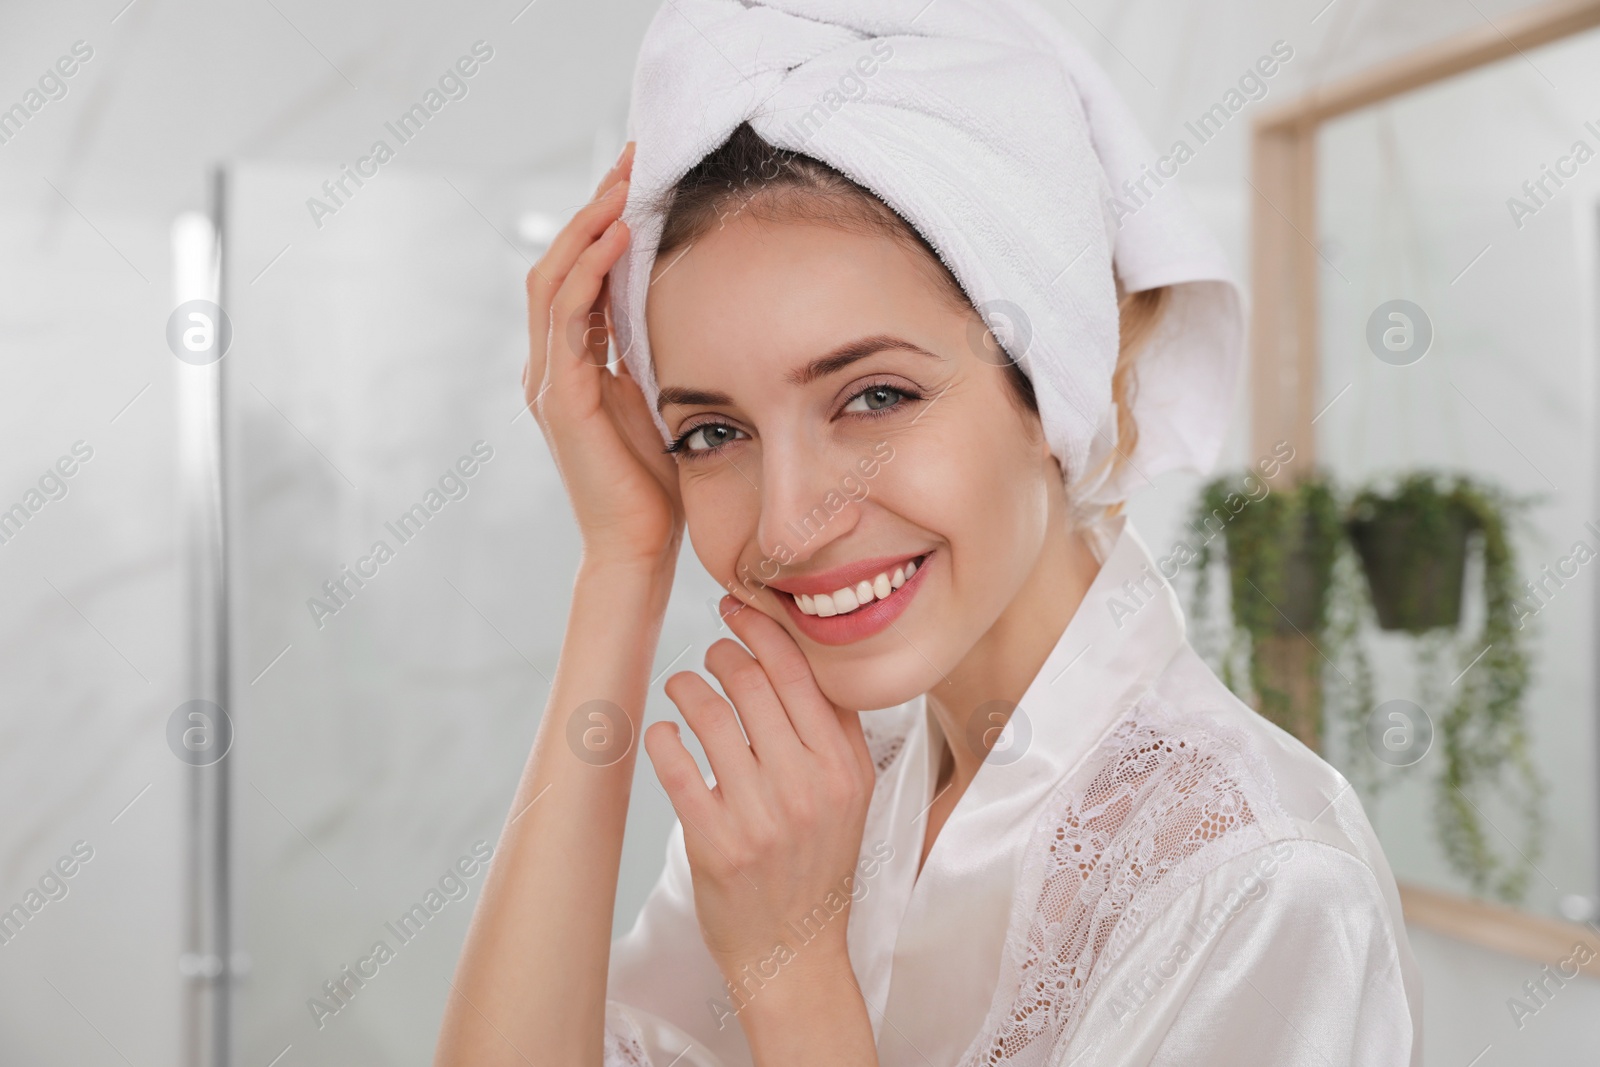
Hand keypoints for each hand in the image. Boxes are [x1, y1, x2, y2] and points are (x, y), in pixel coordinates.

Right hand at [523, 142, 682, 567]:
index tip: (638, 179)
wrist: (637, 547)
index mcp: (570, 366)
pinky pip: (568, 319)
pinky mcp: (561, 400)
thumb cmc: (655, 483)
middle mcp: (549, 367)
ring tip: (625, 184)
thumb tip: (682, 304)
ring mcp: (549, 382)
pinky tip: (619, 239)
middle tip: (634, 159)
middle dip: (593, 208)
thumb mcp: (656, 399)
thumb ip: (651, 354)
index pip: (576, 276)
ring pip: (554, 280)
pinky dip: (590, 272)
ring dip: (588, 226)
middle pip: (558, 264)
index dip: (601, 224)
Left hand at [644, 596, 878, 986]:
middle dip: (722, 653)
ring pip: (710, 715)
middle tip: (710, 654)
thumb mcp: (851, 794)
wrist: (795, 952)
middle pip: (754, 683)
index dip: (763, 629)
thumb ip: (835, 728)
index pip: (801, 672)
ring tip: (682, 689)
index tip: (739, 609)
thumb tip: (801, 652)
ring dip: (686, 687)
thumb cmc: (817, 863)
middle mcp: (808, 786)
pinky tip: (664, 733)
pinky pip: (676, 766)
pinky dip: (663, 737)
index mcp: (844, 766)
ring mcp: (761, 816)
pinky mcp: (715, 843)